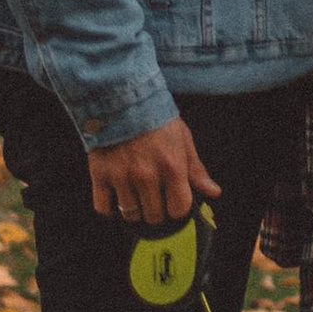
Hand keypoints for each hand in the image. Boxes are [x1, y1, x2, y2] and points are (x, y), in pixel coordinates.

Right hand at [88, 116, 216, 224]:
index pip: (179, 209)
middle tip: (153, 197)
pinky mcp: (100, 175)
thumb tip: (213, 192)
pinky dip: (109, 207)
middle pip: (154, 216)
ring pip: (130, 214)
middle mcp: (147, 176)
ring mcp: (122, 176)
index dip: (177, 208)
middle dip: (156, 210)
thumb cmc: (154, 116)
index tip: (173, 202)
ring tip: (134, 195)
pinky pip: (103, 208)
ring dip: (134, 209)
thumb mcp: (182, 138)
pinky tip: (115, 196)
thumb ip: (196, 169)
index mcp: (172, 167)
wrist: (120, 95)